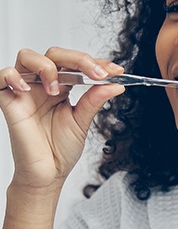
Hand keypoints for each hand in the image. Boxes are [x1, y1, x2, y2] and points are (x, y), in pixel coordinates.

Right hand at [0, 47, 124, 190]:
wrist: (47, 174)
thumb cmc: (60, 150)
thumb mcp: (82, 121)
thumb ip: (95, 100)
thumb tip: (115, 84)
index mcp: (62, 87)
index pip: (76, 64)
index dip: (95, 63)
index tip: (116, 70)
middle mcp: (43, 85)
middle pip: (55, 54)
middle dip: (79, 59)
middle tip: (97, 74)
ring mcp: (25, 91)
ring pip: (28, 56)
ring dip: (47, 67)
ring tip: (57, 90)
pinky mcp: (9, 101)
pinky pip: (3, 76)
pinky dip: (13, 76)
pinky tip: (27, 89)